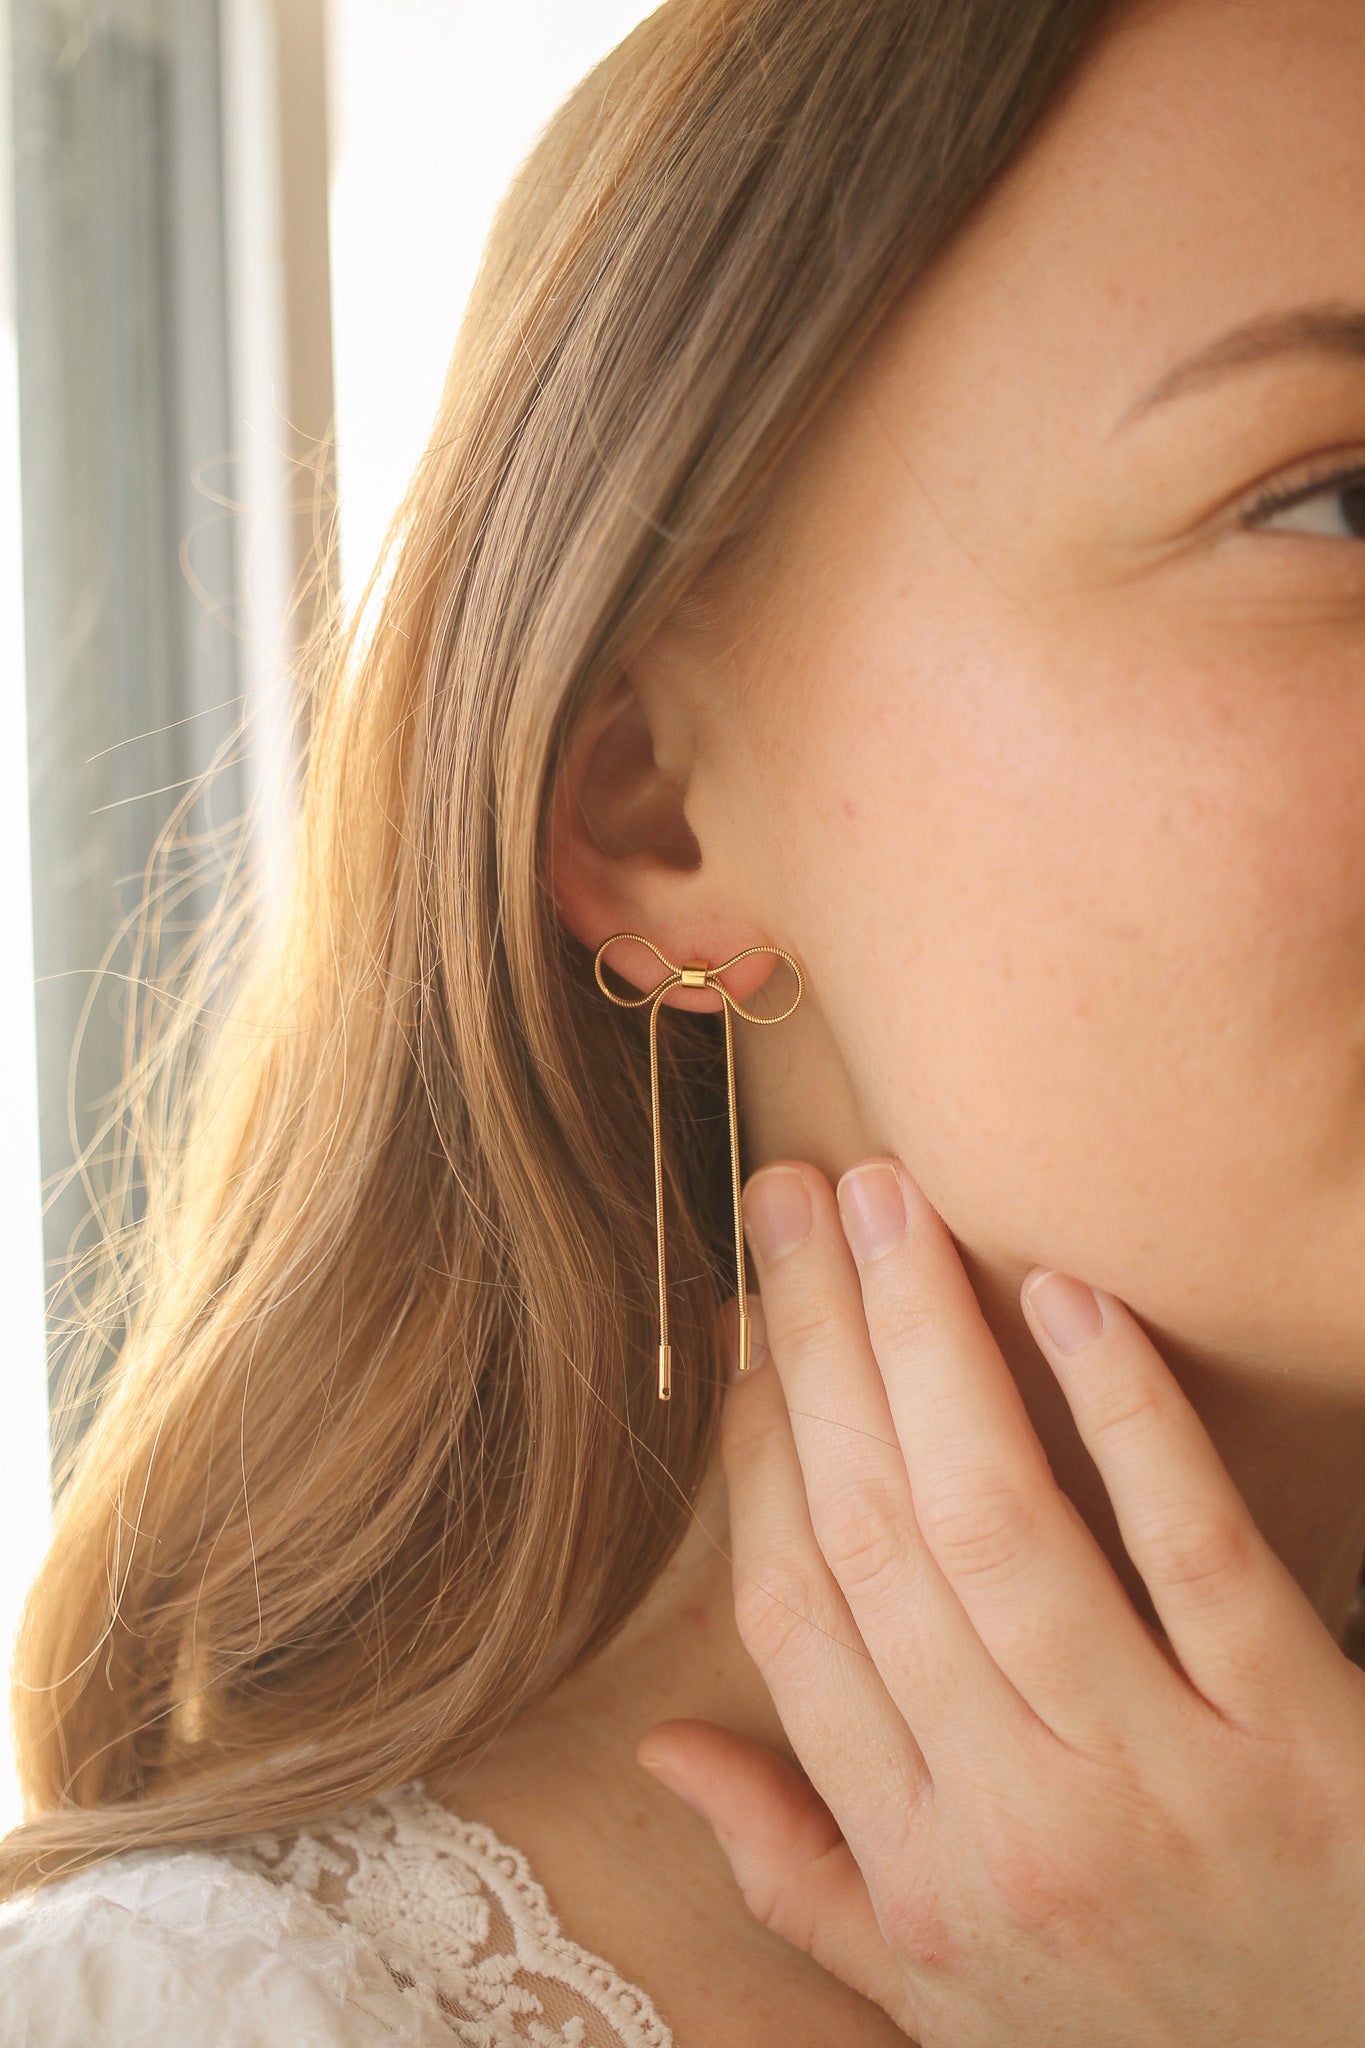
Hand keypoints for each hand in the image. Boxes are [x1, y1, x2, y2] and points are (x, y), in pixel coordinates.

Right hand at [635, 1154, 1364, 2046]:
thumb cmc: (1133, 2036)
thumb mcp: (942, 2003)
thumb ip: (800, 1872)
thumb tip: (666, 1747)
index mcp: (919, 1867)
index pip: (798, 1613)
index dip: (757, 1450)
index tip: (742, 1325)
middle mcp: (1017, 1816)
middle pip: (879, 1534)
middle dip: (821, 1345)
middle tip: (792, 1198)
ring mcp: (1162, 1775)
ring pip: (1002, 1522)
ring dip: (934, 1343)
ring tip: (892, 1203)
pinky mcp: (1303, 1742)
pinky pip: (1194, 1549)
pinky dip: (1125, 1417)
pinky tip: (1068, 1297)